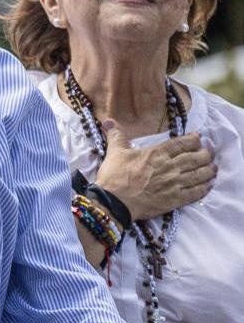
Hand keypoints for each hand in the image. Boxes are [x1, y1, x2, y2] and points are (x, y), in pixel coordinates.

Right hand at [94, 120, 214, 220]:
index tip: (199, 137)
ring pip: (200, 174)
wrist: (114, 202)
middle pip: (196, 158)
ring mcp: (175, 184)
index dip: (193, 139)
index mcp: (157, 153)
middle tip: (208, 152)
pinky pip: (196, 193)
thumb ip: (117, 135)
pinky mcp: (175, 199)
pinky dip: (204, 188)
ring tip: (213, 167)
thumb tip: (108, 121)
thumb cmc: (115, 176)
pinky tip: (208, 185)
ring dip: (209, 170)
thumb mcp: (114, 152)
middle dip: (206, 154)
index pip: (182, 143)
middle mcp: (170, 167)